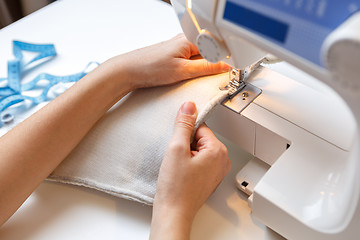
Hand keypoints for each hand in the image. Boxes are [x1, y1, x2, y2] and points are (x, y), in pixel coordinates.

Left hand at [104, 34, 227, 89]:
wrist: (128, 71)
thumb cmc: (150, 67)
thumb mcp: (183, 70)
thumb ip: (206, 68)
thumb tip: (225, 66)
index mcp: (189, 39)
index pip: (216, 47)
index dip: (225, 60)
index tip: (231, 72)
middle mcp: (184, 40)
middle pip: (208, 51)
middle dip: (214, 64)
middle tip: (218, 76)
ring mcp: (178, 47)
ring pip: (199, 57)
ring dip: (203, 67)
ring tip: (199, 77)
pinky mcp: (172, 55)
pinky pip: (189, 61)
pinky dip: (193, 68)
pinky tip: (188, 76)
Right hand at [150, 102, 230, 239]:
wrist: (173, 212)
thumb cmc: (176, 187)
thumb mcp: (176, 148)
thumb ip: (183, 124)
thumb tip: (189, 106)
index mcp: (218, 150)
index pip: (200, 127)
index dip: (184, 133)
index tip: (177, 144)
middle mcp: (222, 160)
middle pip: (200, 138)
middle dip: (185, 144)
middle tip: (176, 158)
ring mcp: (216, 170)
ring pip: (198, 149)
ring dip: (186, 154)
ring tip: (178, 167)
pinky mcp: (208, 178)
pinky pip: (198, 161)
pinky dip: (188, 163)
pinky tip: (180, 172)